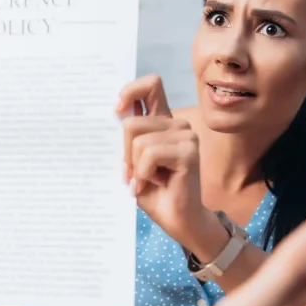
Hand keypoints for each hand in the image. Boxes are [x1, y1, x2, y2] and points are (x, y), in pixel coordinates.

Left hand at [117, 75, 209, 250]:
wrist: (178, 220)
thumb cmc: (154, 192)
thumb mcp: (133, 162)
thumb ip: (128, 139)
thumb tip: (117, 115)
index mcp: (163, 122)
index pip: (151, 85)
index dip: (130, 91)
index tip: (116, 111)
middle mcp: (177, 125)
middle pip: (131, 124)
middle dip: (126, 154)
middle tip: (137, 174)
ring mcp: (186, 136)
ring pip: (139, 141)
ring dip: (137, 167)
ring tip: (151, 180)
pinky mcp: (188, 152)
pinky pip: (150, 154)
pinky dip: (145, 174)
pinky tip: (159, 183)